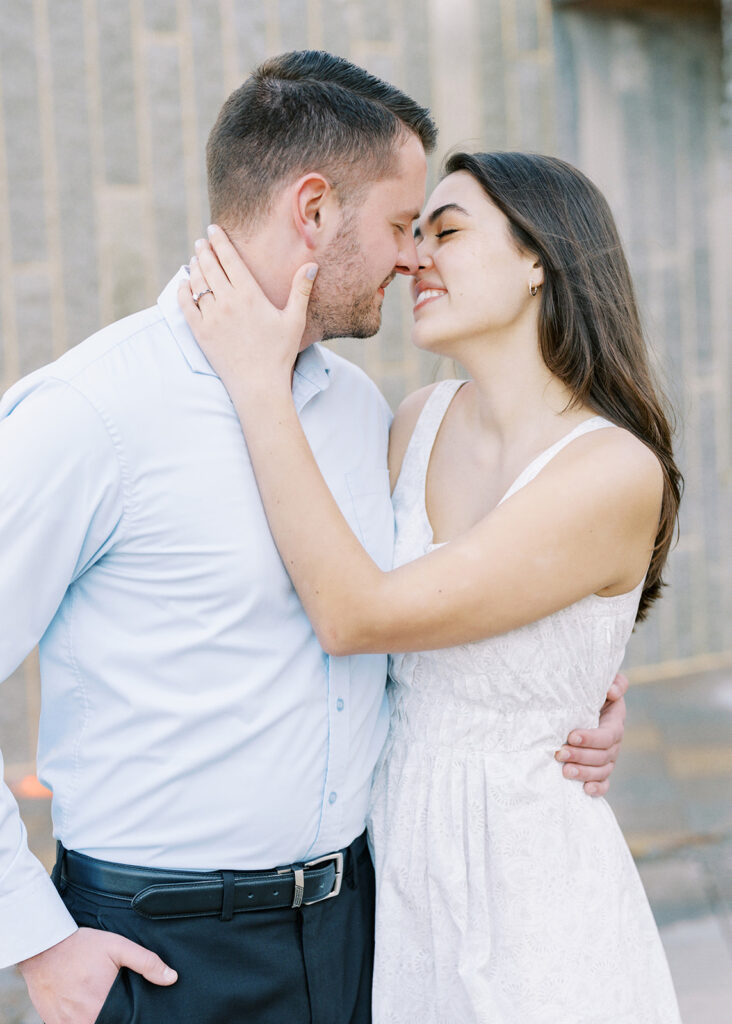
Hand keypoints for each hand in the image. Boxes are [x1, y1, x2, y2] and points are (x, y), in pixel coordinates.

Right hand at [18, 926, 176, 1023]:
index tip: (131, 1010)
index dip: (129, 1017)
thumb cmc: (82, 946)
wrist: (44, 947)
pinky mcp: (53, 1023)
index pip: (123, 1022)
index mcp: (101, 1007)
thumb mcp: (118, 947)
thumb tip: (171, 978)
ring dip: (97, 1018)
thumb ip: (146, 963)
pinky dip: (80, 1021)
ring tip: (99, 1002)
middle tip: (114, 1001)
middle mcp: (83, 1020)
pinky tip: (85, 1007)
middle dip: (114, 1017)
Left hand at [178, 225, 317, 399]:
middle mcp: (227, 302)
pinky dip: (183, 291)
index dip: (219, 241)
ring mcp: (211, 317)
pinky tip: (184, 284)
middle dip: (204, 250)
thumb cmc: (279, 354)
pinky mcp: (200, 332)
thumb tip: (312, 265)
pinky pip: (185, 305)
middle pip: (210, 266)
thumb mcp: (294, 321)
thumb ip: (301, 290)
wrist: (258, 386)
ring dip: (194, 267)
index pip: (229, 259)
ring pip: (197, 283)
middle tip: (201, 242)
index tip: (213, 229)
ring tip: (194, 260)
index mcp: (249, 295)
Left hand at [555, 672, 627, 796]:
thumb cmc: (588, 690)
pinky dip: (597, 789)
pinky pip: (604, 783)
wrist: (581, 703)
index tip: (571, 736)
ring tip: (565, 772)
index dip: (591, 738)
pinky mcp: (601, 769)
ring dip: (584, 773)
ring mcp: (608, 758)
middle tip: (559, 753)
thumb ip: (614, 682)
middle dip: (581, 756)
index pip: (608, 735)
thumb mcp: (601, 682)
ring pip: (602, 771)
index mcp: (614, 721)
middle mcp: (614, 742)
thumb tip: (612, 691)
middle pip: (603, 755)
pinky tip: (585, 790)